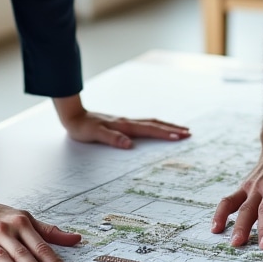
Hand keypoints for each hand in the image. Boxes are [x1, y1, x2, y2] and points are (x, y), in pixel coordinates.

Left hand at [54, 96, 189, 148]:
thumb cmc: (83, 127)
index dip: (164, 133)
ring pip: (151, 123)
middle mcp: (128, 122)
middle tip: (189, 133)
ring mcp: (126, 121)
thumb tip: (130, 145)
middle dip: (172, 128)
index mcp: (124, 125)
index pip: (149, 130)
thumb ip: (112, 139)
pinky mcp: (123, 123)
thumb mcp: (95, 134)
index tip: (179, 137)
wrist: (74, 116)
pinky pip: (145, 124)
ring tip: (180, 130)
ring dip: (167, 126)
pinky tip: (158, 129)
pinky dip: (157, 126)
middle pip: (155, 124)